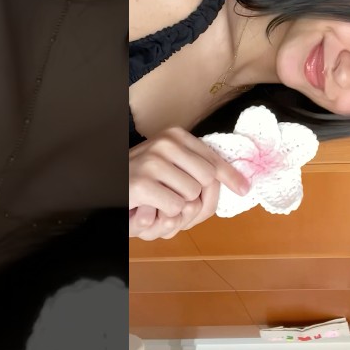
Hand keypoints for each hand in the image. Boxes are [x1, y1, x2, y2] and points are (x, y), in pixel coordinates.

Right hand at [129, 127, 248, 240]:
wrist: (105, 186)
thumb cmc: (140, 178)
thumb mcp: (169, 164)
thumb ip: (196, 167)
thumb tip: (237, 181)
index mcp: (175, 135)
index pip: (213, 159)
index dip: (231, 176)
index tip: (244, 189)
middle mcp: (166, 143)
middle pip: (208, 179)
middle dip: (200, 197)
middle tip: (180, 203)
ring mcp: (153, 162)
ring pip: (192, 195)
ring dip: (179, 206)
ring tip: (161, 202)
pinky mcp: (143, 183)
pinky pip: (175, 207)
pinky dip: (165, 213)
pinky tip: (151, 206)